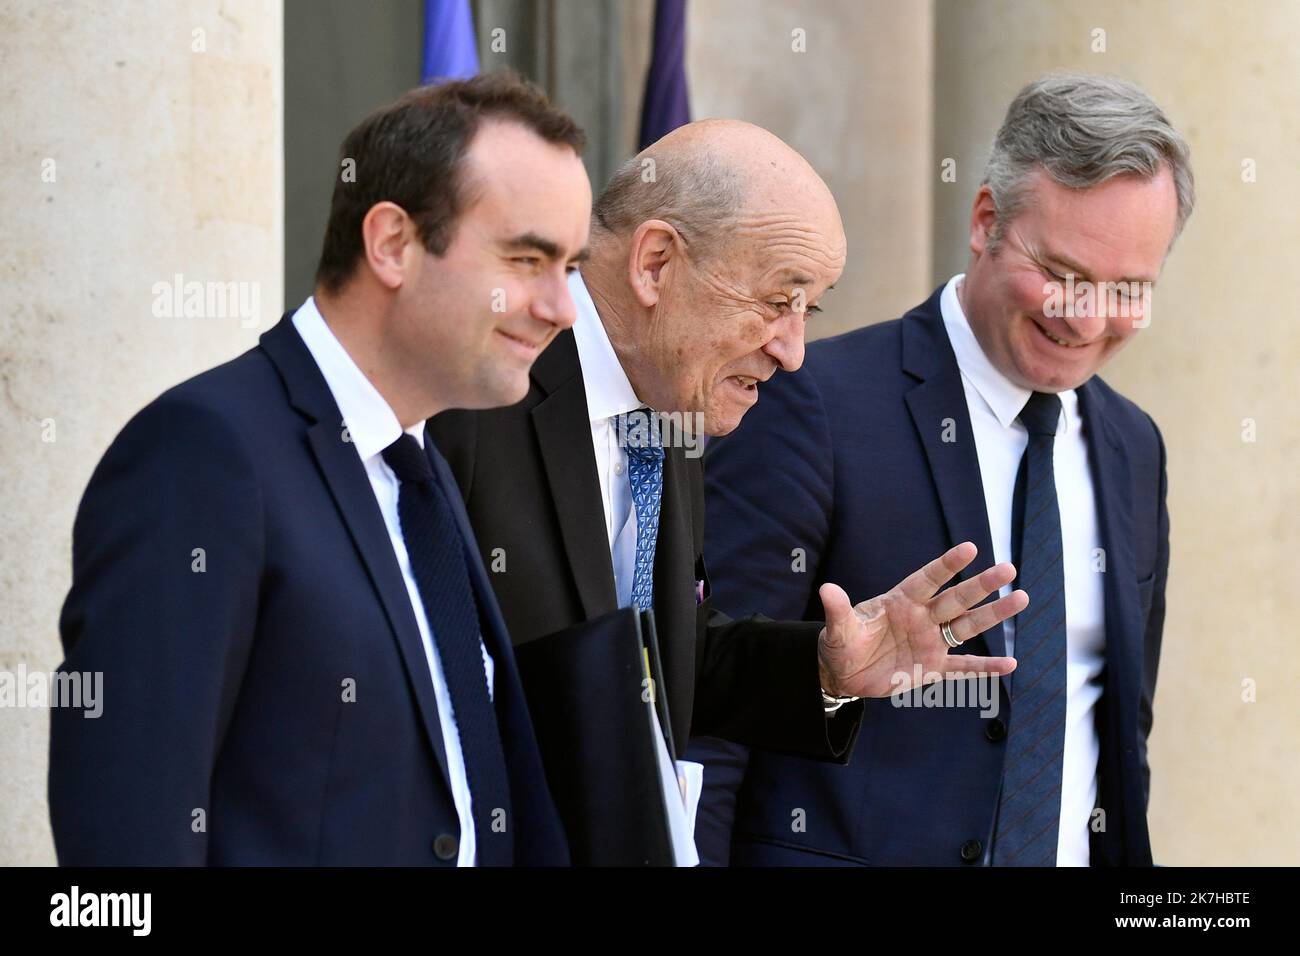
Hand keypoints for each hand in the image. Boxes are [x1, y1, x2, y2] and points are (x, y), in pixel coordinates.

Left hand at [817, 542, 1025, 697]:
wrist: (844, 673)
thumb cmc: (842, 643)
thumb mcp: (838, 629)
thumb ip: (839, 610)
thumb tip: (826, 589)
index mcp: (901, 600)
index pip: (928, 579)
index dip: (947, 564)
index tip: (969, 548)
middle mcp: (922, 616)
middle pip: (956, 598)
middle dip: (982, 585)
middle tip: (1009, 569)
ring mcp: (931, 641)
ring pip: (968, 625)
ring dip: (994, 615)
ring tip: (1021, 598)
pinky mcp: (933, 666)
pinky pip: (964, 667)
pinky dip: (986, 667)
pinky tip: (1011, 664)